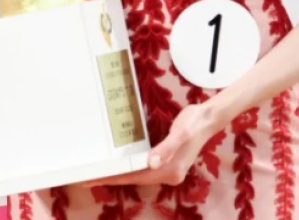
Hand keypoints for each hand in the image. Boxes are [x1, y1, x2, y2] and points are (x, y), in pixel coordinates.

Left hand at [81, 104, 218, 187]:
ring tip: (101, 173)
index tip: (92, 180)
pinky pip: (145, 170)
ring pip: (139, 175)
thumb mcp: (180, 132)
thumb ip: (167, 148)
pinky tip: (124, 164)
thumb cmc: (194, 122)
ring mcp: (169, 170)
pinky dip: (132, 168)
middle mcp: (169, 175)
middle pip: (135, 179)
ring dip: (122, 174)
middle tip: (89, 177)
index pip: (135, 177)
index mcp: (170, 170)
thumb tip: (151, 163)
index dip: (113, 178)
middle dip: (113, 179)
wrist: (209, 118)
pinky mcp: (169, 164)